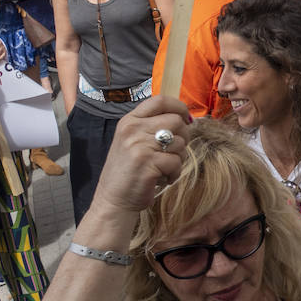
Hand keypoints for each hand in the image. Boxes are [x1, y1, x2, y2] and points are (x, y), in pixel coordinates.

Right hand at [91, 96, 191, 212]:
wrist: (113, 200)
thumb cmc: (129, 170)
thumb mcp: (133, 141)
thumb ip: (152, 127)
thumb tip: (185, 118)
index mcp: (129, 121)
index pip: (160, 100)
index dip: (179, 106)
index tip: (186, 118)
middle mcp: (133, 130)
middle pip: (176, 121)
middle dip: (184, 137)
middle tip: (175, 151)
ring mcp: (139, 146)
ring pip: (180, 142)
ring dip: (178, 158)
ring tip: (162, 168)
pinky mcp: (148, 163)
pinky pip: (177, 162)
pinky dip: (174, 173)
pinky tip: (161, 178)